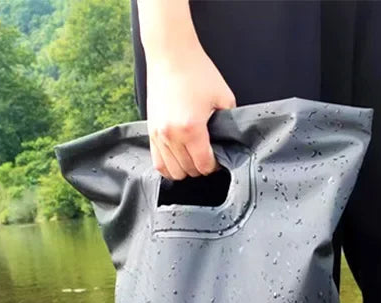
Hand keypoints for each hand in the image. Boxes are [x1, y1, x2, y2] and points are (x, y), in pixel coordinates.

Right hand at [145, 43, 235, 180]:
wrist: (171, 54)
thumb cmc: (196, 71)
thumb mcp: (224, 96)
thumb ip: (228, 122)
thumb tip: (229, 141)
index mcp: (192, 129)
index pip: (204, 164)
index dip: (215, 166)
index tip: (219, 159)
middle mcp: (172, 135)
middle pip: (188, 170)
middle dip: (201, 168)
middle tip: (208, 156)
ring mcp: (159, 135)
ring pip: (173, 171)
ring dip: (185, 169)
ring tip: (193, 158)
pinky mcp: (151, 132)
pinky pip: (158, 163)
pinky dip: (169, 167)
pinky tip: (178, 161)